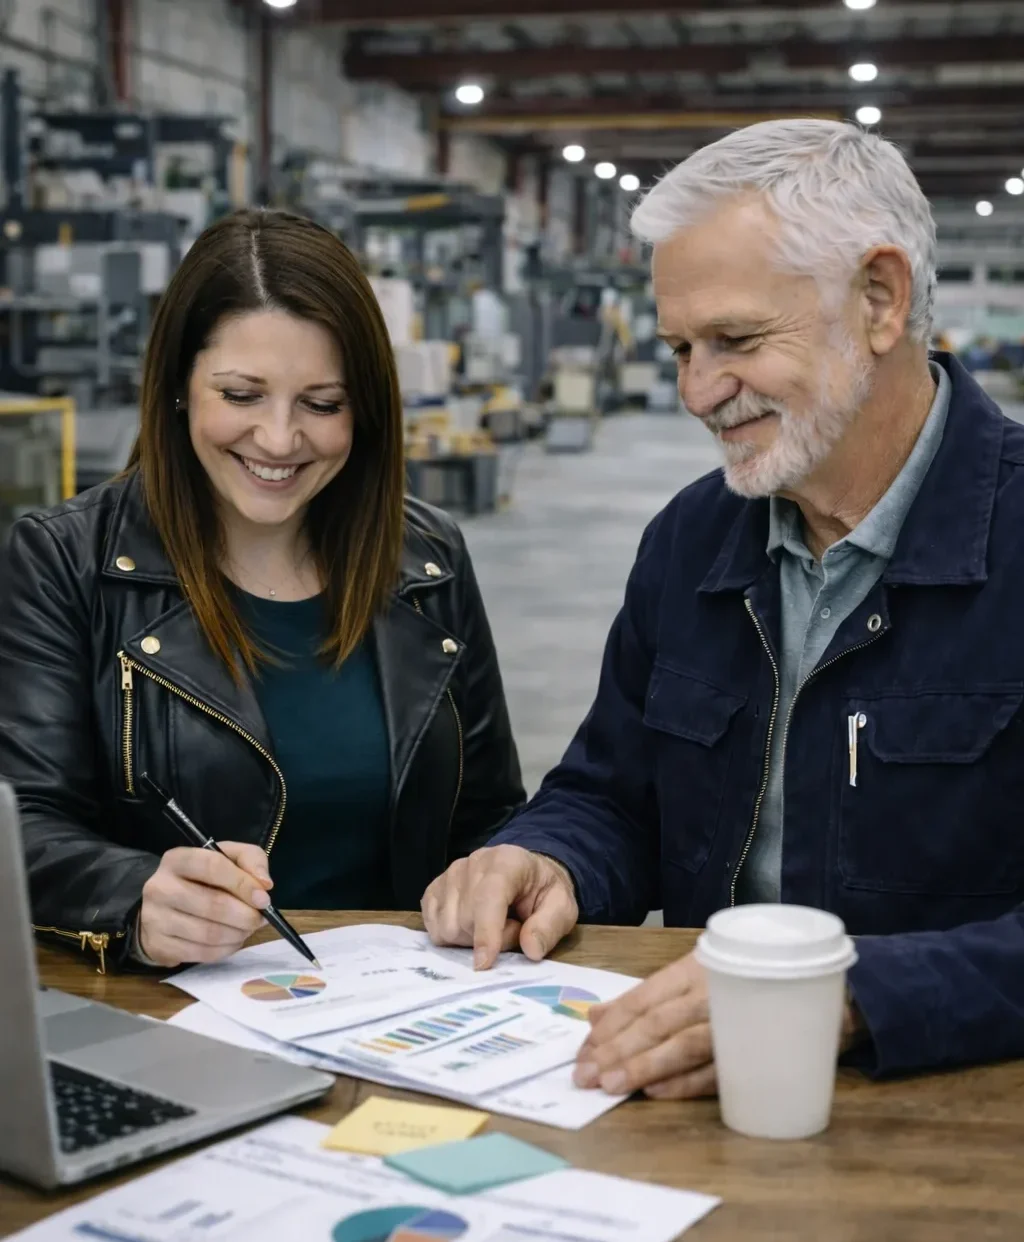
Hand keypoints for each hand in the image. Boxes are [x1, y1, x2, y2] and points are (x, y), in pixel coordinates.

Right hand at [138, 842, 273, 966]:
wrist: (165, 908)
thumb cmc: (203, 879)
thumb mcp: (228, 857)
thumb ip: (251, 860)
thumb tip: (265, 885)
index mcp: (177, 859)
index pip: (213, 866)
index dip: (243, 883)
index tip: (264, 899)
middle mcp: (159, 887)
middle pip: (213, 904)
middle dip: (245, 915)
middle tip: (260, 919)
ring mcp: (154, 918)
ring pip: (209, 933)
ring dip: (238, 934)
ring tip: (247, 929)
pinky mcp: (158, 946)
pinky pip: (201, 953)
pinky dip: (225, 950)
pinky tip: (231, 941)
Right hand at [421, 844, 577, 968]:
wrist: (527, 875)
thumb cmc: (543, 893)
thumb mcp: (562, 908)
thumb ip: (549, 926)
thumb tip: (531, 949)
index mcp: (507, 861)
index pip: (489, 896)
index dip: (486, 931)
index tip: (485, 963)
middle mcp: (473, 863)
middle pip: (466, 918)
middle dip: (490, 939)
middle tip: (513, 930)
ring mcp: (449, 875)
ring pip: (447, 927)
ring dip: (470, 940)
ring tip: (493, 927)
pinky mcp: (434, 890)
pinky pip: (433, 928)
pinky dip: (452, 938)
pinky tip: (472, 927)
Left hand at [574, 950, 864, 1099]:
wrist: (833, 990)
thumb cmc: (753, 982)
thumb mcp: (699, 977)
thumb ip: (649, 997)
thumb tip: (596, 1016)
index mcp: (696, 970)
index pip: (643, 998)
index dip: (610, 1025)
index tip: (582, 1051)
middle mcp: (713, 992)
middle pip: (657, 1023)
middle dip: (616, 1049)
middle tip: (584, 1075)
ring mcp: (737, 1021)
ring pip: (683, 1044)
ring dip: (644, 1066)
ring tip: (611, 1084)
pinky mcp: (759, 1050)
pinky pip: (719, 1069)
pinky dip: (687, 1082)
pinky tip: (657, 1092)